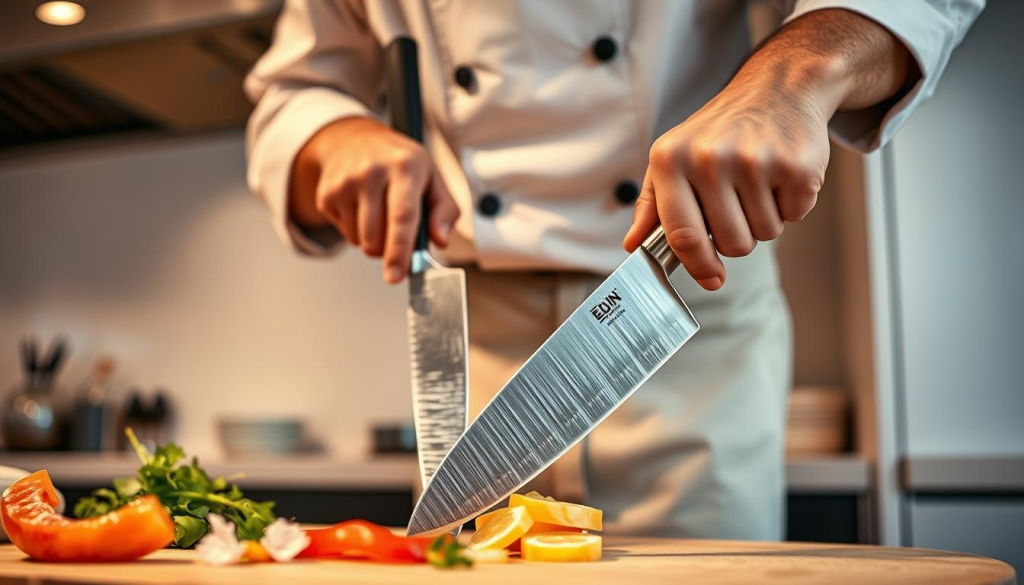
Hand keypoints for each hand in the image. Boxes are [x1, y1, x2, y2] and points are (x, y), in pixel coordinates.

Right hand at [289, 117, 459, 283]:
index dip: (400, 250)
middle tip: (397, 233)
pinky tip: (362, 208)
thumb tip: (440, 240)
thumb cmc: (401, 164)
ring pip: (361, 242)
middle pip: (377, 238)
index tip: (396, 276)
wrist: (355, 140)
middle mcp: (371, 171)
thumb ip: (445, 210)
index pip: (402, 216)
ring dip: (374, 242)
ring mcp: (344, 183)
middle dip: (390, 250)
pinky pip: (346, 236)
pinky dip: (358, 232)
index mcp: (404, 166)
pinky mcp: (326, 194)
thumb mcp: (432, 177)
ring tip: (380, 214)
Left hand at [623, 9, 912, 290]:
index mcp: (671, 160)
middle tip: (738, 204)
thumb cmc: (719, 132)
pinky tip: (780, 174)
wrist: (777, 88)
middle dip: (738, 237)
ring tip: (758, 183)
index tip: (711, 279)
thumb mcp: (673, 158)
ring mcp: (754, 161)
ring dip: (764, 219)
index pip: (681, 235)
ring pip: (764, 234)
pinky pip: (794, 216)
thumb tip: (633, 246)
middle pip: (730, 244)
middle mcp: (709, 159)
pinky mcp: (796, 165)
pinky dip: (791, 205)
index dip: (698, 267)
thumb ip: (653, 206)